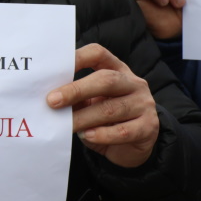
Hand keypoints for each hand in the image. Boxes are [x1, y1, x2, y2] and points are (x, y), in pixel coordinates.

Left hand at [47, 44, 158, 168]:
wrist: (133, 147)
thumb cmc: (106, 121)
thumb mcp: (91, 104)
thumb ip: (77, 99)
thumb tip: (51, 99)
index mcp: (117, 70)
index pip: (98, 54)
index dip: (78, 57)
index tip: (55, 68)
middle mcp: (134, 83)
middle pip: (106, 80)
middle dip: (76, 90)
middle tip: (52, 101)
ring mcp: (143, 104)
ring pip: (111, 108)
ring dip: (84, 118)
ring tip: (66, 125)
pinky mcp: (148, 127)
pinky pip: (123, 131)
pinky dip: (102, 134)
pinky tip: (87, 135)